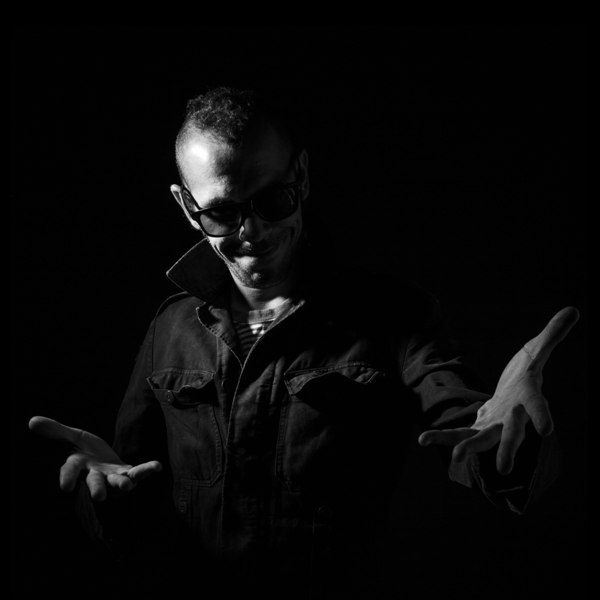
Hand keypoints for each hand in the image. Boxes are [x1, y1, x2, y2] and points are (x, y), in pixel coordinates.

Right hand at [28, 416, 161, 500]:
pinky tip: (157, 466)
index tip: (65, 488)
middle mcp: (95, 476)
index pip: (69, 472)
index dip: (66, 479)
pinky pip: (138, 473)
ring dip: (123, 484)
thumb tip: (31, 420)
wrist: (103, 460)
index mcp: (78, 466)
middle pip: (94, 484)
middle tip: (99, 497)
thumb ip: (56, 431)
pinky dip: (147, 470)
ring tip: (128, 485)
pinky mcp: (128, 474)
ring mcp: (112, 477)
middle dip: (96, 489)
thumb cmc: (85, 450)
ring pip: (117, 484)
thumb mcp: (72, 437)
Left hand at [418, 306, 579, 473]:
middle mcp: (513, 417)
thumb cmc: (528, 372)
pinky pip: (460, 433)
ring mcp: (495, 425)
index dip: (542, 415)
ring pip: (481, 440)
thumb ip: (552, 333)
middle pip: (512, 435)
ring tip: (456, 457)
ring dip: (468, 448)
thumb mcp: (537, 349)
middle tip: (504, 468)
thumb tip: (573, 310)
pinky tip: (422, 440)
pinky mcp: (478, 426)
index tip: (547, 430)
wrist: (515, 394)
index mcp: (528, 398)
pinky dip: (442, 437)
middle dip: (508, 449)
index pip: (538, 406)